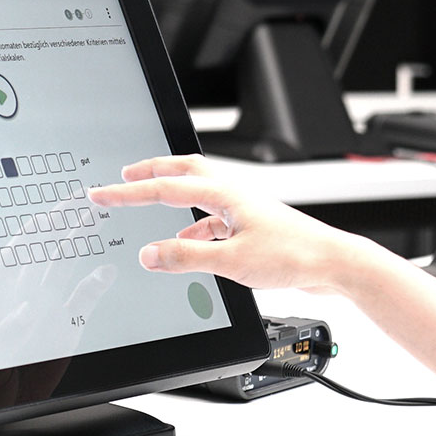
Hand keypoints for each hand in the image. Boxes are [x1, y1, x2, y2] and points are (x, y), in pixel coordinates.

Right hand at [86, 154, 384, 293]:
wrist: (333, 263)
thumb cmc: (293, 255)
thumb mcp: (231, 260)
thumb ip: (186, 257)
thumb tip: (149, 253)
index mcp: (225, 195)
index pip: (165, 188)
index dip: (129, 192)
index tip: (102, 193)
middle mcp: (233, 195)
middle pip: (184, 171)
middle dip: (151, 172)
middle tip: (125, 177)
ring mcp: (244, 209)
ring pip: (198, 194)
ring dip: (172, 198)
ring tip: (150, 206)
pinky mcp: (252, 226)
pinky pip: (212, 219)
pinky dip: (193, 227)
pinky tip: (189, 244)